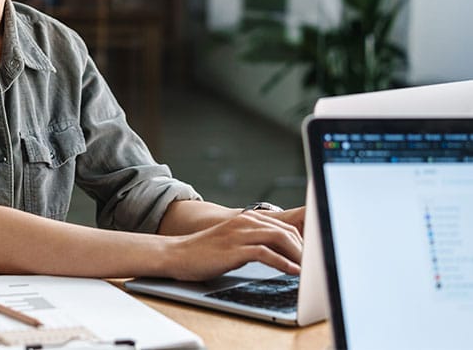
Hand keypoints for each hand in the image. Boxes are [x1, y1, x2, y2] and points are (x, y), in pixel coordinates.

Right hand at [162, 209, 302, 281]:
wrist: (177, 254)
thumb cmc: (204, 252)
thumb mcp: (232, 242)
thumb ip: (253, 242)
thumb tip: (279, 255)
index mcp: (247, 219)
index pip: (285, 227)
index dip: (302, 241)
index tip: (312, 257)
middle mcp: (245, 222)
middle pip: (286, 231)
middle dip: (304, 248)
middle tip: (315, 265)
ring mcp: (239, 234)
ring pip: (279, 239)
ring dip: (298, 255)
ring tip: (308, 270)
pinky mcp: (234, 249)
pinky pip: (266, 253)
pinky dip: (283, 263)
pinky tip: (293, 272)